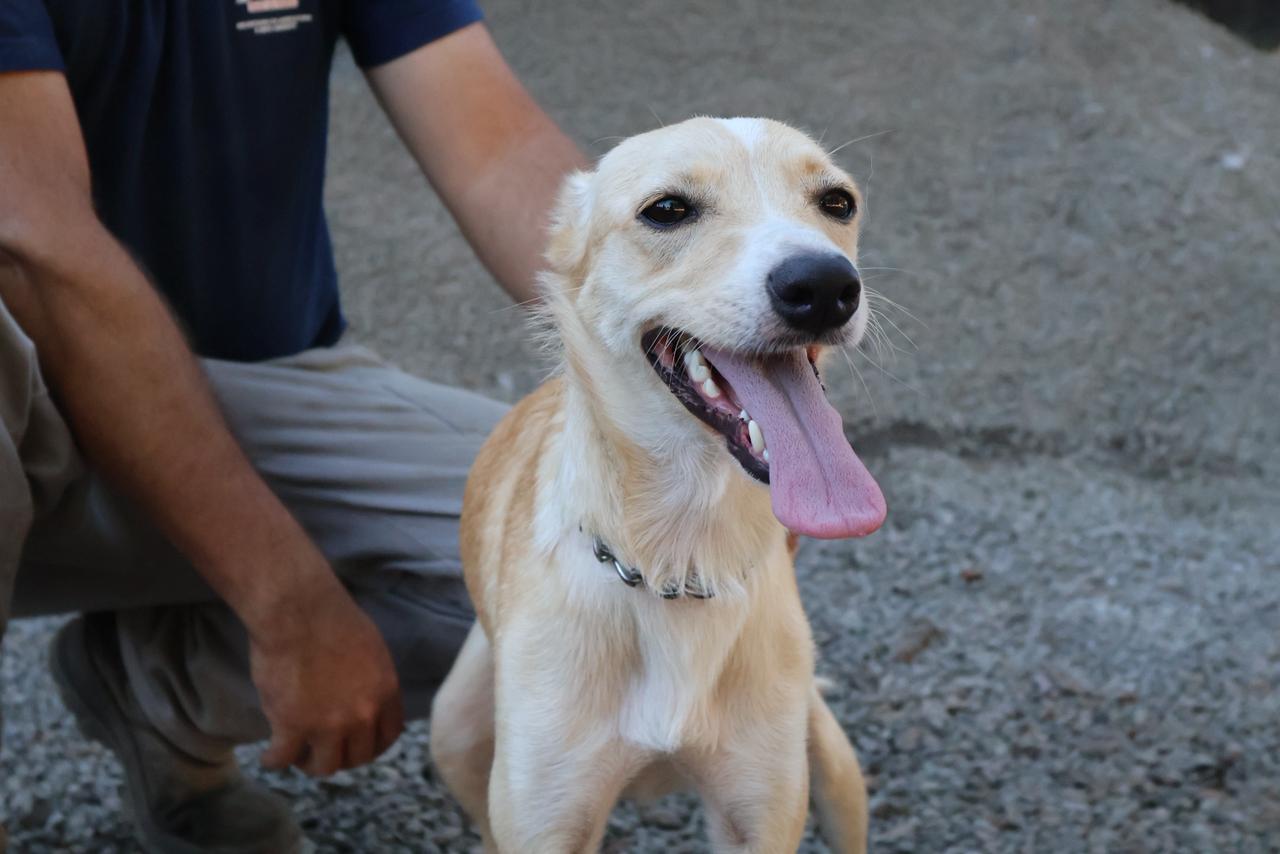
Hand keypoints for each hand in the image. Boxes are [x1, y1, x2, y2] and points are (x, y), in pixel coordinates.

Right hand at [251, 579, 403, 775]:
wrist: (298, 610)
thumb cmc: (330, 619)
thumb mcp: (372, 650)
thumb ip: (372, 682)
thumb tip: (367, 699)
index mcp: (385, 692)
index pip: (388, 736)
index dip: (372, 745)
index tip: (357, 746)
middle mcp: (362, 714)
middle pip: (358, 757)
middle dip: (341, 756)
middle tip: (324, 749)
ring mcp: (328, 724)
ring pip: (324, 767)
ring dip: (310, 763)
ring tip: (297, 756)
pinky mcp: (292, 726)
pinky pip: (283, 759)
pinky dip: (274, 760)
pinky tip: (268, 756)